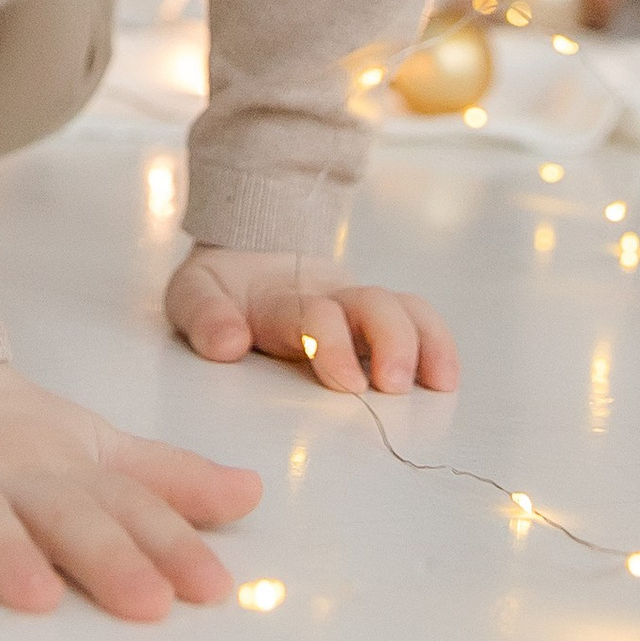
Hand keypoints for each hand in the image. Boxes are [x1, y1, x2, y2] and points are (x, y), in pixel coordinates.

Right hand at [0, 362, 259, 619]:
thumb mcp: (98, 448)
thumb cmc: (15, 434)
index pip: (130, 507)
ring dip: (4, 554)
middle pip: (68, 516)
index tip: (213, 589)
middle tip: (148, 604)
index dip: (172, 544)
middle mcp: (17, 476)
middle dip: (109, 557)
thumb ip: (168, 479)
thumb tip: (250, 496)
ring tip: (31, 595)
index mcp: (71, 471)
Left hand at [166, 243, 458, 394]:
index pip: (315, 313)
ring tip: (438, 384)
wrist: (250, 254)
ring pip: (404, 308)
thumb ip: (206, 319)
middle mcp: (331, 297)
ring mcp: (359, 305)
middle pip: (373, 304)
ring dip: (423, 343)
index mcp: (282, 299)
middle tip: (393, 386)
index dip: (332, 343)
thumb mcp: (193, 296)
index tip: (346, 382)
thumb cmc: (223, 291)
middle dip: (390, 342)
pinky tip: (446, 378)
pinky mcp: (377, 318)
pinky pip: (417, 319)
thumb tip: (228, 346)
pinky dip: (437, 344)